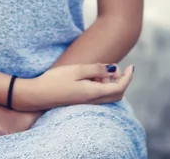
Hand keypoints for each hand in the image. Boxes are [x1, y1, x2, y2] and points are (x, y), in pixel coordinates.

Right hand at [15, 63, 133, 110]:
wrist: (37, 95)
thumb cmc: (55, 80)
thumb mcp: (76, 70)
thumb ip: (95, 69)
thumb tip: (113, 69)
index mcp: (93, 93)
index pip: (119, 88)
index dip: (128, 77)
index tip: (132, 66)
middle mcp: (93, 101)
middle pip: (117, 94)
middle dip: (121, 80)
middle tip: (116, 67)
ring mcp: (86, 102)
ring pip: (108, 95)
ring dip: (110, 82)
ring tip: (101, 69)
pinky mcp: (81, 101)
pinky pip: (99, 95)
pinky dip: (102, 85)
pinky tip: (92, 76)